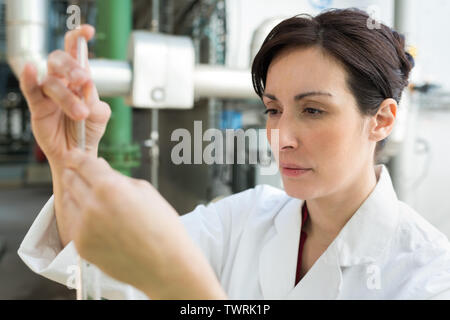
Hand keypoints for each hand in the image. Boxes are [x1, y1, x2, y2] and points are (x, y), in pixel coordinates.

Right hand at [19, 24, 110, 165]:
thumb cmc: (87, 131)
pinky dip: (29, 78)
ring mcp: (49, 93)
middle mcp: (62, 82)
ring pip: (52, 82)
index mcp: (79, 80)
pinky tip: (30, 69)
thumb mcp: (100, 117)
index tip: (87, 31)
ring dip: (67, 97)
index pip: (76, 53)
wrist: (77, 154)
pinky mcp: (38, 106)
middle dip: (72, 67)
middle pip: (60, 60)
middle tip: (84, 80)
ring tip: (81, 114)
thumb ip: (98, 104)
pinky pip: (31, 89)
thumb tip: (89, 90)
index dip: (79, 38)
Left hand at [61, 149, 226, 298]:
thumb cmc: (162, 226)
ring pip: (67, 201)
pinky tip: (100, 222)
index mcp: (110, 187)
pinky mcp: (81, 246)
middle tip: (89, 178)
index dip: (77, 156)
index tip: (76, 155)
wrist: (165, 264)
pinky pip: (73, 223)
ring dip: (78, 197)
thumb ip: (117, 177)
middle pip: (69, 179)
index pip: (81, 162)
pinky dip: (81, 218)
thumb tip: (99, 167)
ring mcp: (84, 228)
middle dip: (77, 175)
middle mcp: (92, 206)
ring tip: (99, 204)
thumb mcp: (145, 191)